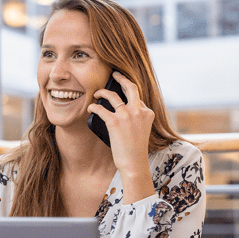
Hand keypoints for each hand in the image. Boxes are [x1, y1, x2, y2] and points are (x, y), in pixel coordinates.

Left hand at [88, 71, 155, 202]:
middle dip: (121, 78)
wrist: (134, 163)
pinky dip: (93, 106)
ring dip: (102, 92)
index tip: (121, 89)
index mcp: (148, 113)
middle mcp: (139, 111)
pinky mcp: (115, 122)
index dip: (128, 92)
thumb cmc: (135, 150)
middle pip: (130, 87)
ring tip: (96, 93)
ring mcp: (127, 116)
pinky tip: (90, 107)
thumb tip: (123, 113)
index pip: (137, 97)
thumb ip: (137, 120)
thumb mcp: (142, 131)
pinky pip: (101, 108)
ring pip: (112, 95)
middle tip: (114, 74)